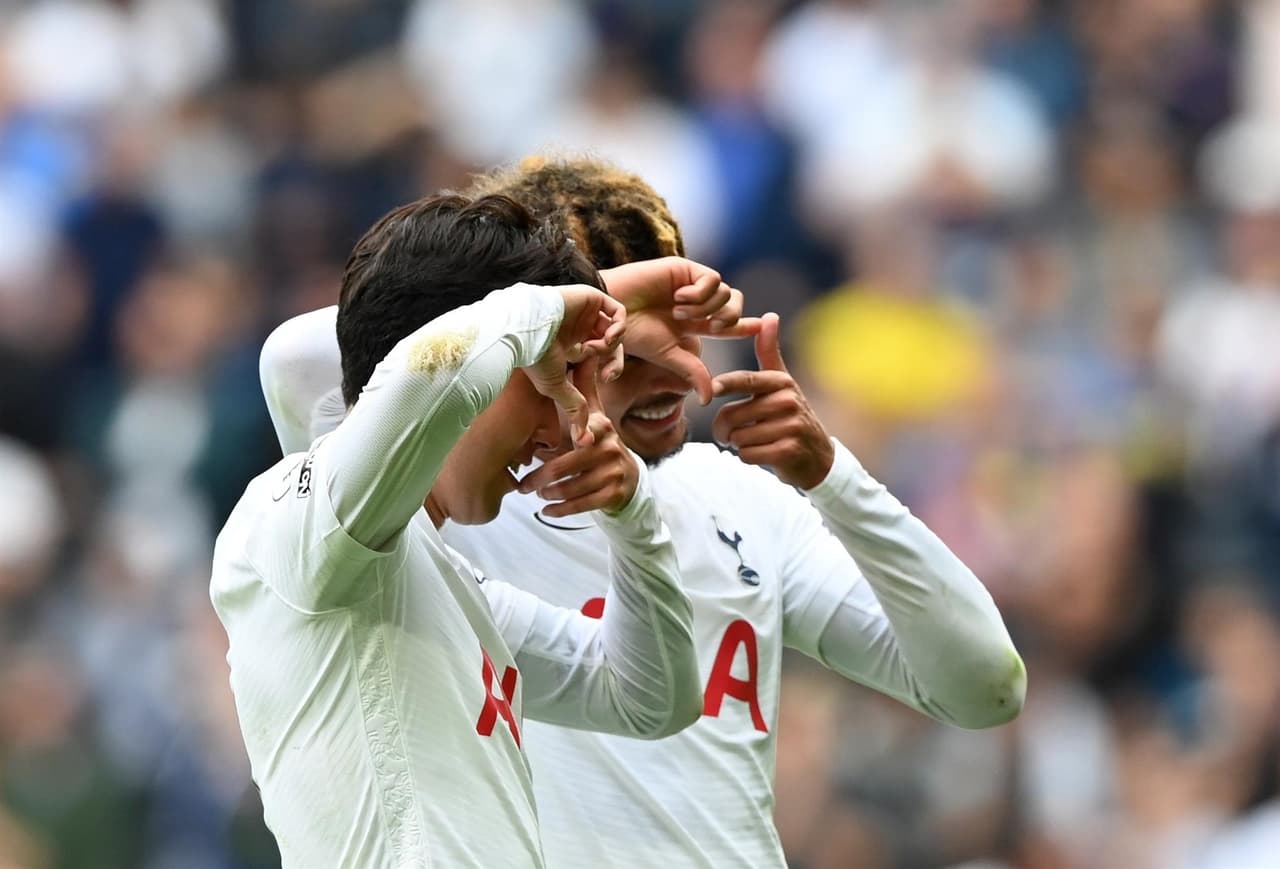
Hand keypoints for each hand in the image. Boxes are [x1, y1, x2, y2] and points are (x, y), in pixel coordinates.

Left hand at [518, 358, 639, 515]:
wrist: (630, 480)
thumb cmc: (603, 444)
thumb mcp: (597, 416)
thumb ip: (586, 388)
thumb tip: (584, 352)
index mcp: (601, 428)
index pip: (574, 432)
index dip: (551, 445)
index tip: (532, 451)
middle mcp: (609, 449)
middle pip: (566, 466)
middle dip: (540, 477)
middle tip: (523, 485)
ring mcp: (613, 474)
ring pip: (572, 488)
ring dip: (549, 494)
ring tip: (535, 495)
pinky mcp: (614, 495)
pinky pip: (582, 505)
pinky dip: (562, 510)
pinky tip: (547, 512)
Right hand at [524, 286, 624, 445]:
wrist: (524, 330)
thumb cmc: (534, 358)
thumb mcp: (557, 387)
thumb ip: (574, 408)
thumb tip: (584, 442)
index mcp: (572, 346)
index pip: (602, 356)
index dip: (610, 369)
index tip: (605, 379)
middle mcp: (580, 329)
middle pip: (613, 344)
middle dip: (616, 361)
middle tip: (610, 374)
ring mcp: (585, 312)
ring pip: (615, 327)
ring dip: (613, 344)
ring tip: (599, 350)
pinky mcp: (590, 298)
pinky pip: (617, 311)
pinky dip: (618, 326)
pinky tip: (606, 337)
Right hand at [600, 257, 760, 403]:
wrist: (611, 308)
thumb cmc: (633, 333)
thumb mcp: (668, 356)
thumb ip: (693, 373)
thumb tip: (708, 400)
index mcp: (692, 324)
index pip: (728, 325)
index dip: (746, 326)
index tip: (763, 327)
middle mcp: (696, 304)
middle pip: (734, 306)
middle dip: (732, 319)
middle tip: (713, 327)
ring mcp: (691, 285)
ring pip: (727, 293)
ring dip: (706, 308)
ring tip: (679, 312)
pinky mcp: (686, 269)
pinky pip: (713, 280)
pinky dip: (700, 294)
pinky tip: (679, 299)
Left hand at [710, 313, 834, 489]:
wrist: (817, 457)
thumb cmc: (789, 416)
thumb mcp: (782, 383)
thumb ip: (769, 352)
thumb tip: (770, 316)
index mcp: (781, 382)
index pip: (745, 380)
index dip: (724, 384)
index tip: (710, 390)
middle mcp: (788, 401)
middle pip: (732, 415)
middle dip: (723, 429)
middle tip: (728, 434)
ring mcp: (791, 427)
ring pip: (739, 437)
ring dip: (737, 444)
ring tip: (752, 441)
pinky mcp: (789, 451)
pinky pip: (748, 455)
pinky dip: (747, 457)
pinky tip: (761, 454)